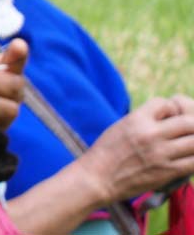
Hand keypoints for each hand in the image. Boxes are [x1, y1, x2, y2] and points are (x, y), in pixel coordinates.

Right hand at [79, 95, 193, 202]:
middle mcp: (150, 134)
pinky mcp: (167, 172)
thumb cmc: (107, 152)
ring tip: (186, 145)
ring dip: (193, 141)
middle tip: (186, 132)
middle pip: (189, 122)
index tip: (166, 118)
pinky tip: (188, 158)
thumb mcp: (122, 126)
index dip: (170, 109)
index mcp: (136, 119)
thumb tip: (169, 116)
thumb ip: (144, 120)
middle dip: (191, 124)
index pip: (166, 103)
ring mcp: (160, 154)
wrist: (97, 178)